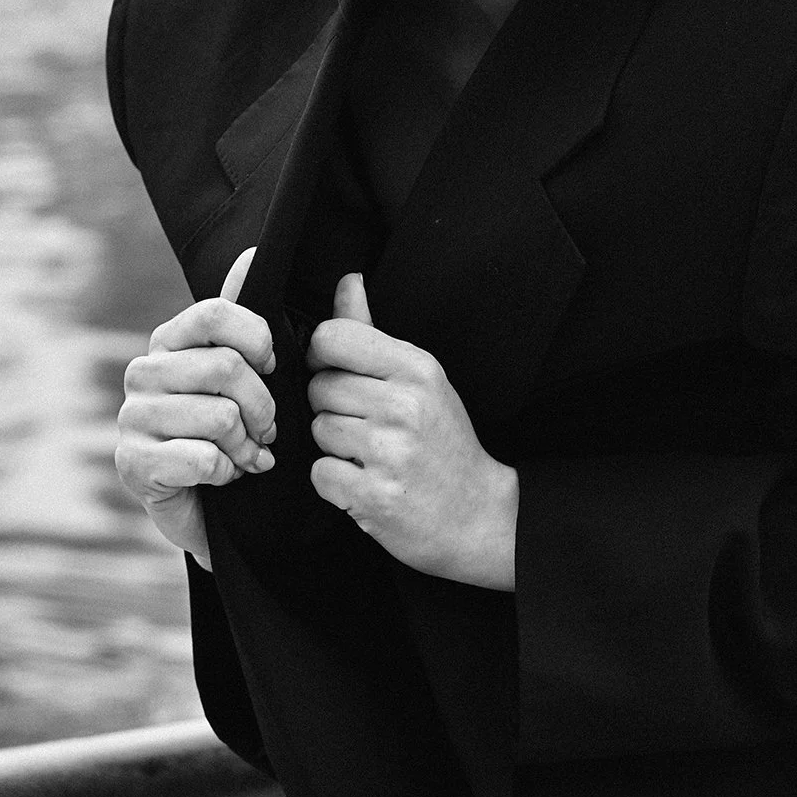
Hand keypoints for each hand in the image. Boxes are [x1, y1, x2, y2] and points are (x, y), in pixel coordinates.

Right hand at [115, 248, 276, 568]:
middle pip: (226, 368)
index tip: (273, 366)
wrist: (214, 509)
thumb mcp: (254, 372)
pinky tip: (220, 478)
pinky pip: (201, 458)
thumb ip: (255, 315)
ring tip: (245, 456)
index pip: (215, 312)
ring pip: (219, 417)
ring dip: (246, 445)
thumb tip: (254, 249)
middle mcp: (143, 371)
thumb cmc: (238, 431)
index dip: (257, 339)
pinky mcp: (131, 463)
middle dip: (263, 407)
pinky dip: (225, 473)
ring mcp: (131, 417)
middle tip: (267, 431)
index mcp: (171, 340)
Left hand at [307, 275, 517, 589]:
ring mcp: (390, 453)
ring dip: (334, 445)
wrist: (478, 514)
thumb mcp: (420, 377)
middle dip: (333, 406)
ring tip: (369, 453)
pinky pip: (320, 474)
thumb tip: (347, 281)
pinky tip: (365, 481)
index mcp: (417, 368)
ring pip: (318, 429)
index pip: (332, 337)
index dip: (323, 355)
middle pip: (319, 386)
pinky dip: (335, 482)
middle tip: (366, 423)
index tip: (339, 373)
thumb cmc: (443, 439)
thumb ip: (371, 331)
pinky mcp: (374, 497)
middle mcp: (404, 406)